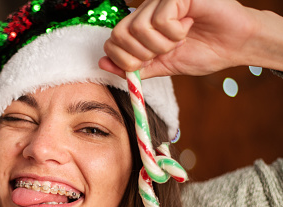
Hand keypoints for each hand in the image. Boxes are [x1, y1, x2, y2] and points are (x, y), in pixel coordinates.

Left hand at [100, 0, 262, 78]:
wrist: (236, 45)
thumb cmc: (203, 51)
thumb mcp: (162, 65)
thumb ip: (134, 67)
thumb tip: (103, 64)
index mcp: (141, 24)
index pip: (112, 42)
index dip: (126, 60)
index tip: (150, 61)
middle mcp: (146, 9)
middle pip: (120, 35)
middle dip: (142, 54)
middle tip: (167, 50)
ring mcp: (160, 0)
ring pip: (139, 29)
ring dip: (161, 44)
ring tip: (181, 38)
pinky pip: (161, 20)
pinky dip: (175, 32)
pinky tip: (189, 25)